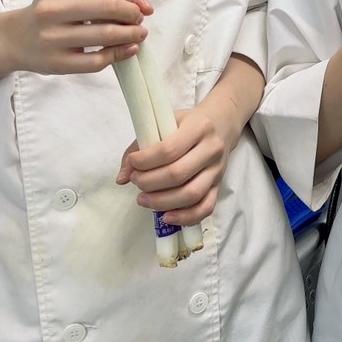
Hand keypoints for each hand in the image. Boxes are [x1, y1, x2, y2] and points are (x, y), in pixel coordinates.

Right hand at [7, 0, 151, 75]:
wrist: (17, 39)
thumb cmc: (53, 10)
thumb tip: (144, 3)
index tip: (140, 3)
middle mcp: (51, 9)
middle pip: (108, 6)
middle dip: (133, 13)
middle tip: (139, 18)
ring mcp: (52, 38)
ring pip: (106, 34)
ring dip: (132, 34)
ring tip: (138, 33)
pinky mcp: (57, 63)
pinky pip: (98, 61)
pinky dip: (120, 54)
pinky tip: (128, 48)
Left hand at [116, 105, 231, 227]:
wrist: (220, 125)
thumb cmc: (186, 125)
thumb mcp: (164, 123)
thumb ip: (139, 147)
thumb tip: (122, 178)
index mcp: (198, 127)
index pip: (168, 150)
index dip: (145, 161)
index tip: (132, 164)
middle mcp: (212, 148)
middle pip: (178, 174)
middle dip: (149, 183)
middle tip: (135, 181)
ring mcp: (217, 170)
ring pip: (191, 194)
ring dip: (162, 202)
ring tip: (143, 199)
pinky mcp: (219, 186)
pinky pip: (205, 208)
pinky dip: (185, 217)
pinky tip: (166, 217)